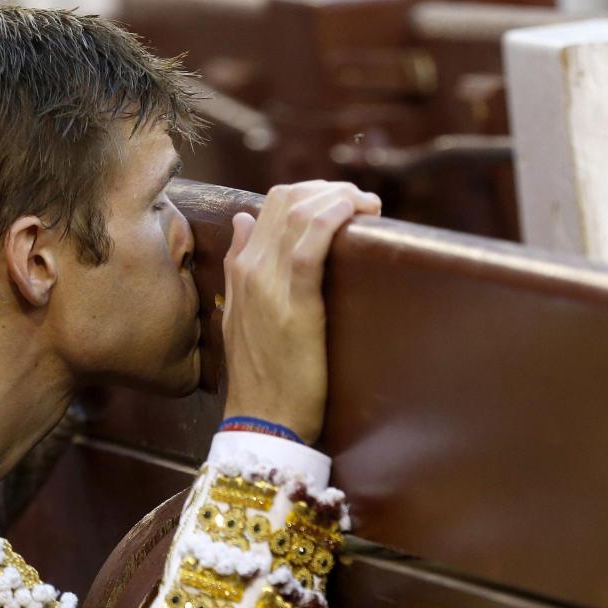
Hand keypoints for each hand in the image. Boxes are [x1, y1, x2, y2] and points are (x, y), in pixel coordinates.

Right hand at [221, 181, 380, 443]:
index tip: (343, 203)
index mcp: (240, 269)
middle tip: (362, 203)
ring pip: (301, 212)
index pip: (271, 204)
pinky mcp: (296, 303)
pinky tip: (359, 213)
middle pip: (288, 199)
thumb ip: (239, 264)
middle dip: (330, 189)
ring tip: (368, 206)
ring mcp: (268, 284)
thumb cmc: (260, 373)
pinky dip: (335, 216)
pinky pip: (311, 243)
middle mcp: (250, 268)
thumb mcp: (239, 314)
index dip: (312, 192)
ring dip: (340, 196)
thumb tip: (244, 219)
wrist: (262, 420)